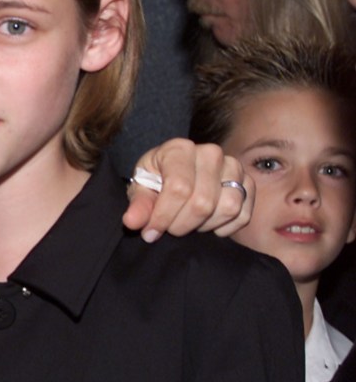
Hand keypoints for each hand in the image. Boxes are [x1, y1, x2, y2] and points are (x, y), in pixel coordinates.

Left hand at [122, 139, 251, 241]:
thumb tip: (132, 222)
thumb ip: (139, 205)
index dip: (163, 216)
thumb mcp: (141, 189)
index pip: (178, 188)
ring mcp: (233, 167)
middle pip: (203, 202)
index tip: (151, 232)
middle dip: (182, 224)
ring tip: (188, 223)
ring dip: (205, 225)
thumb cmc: (156, 180)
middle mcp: (210, 153)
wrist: (177, 176)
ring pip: (228, 207)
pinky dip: (226, 227)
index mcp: (179, 149)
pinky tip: (208, 225)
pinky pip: (244, 214)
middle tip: (170, 228)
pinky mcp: (248, 183)